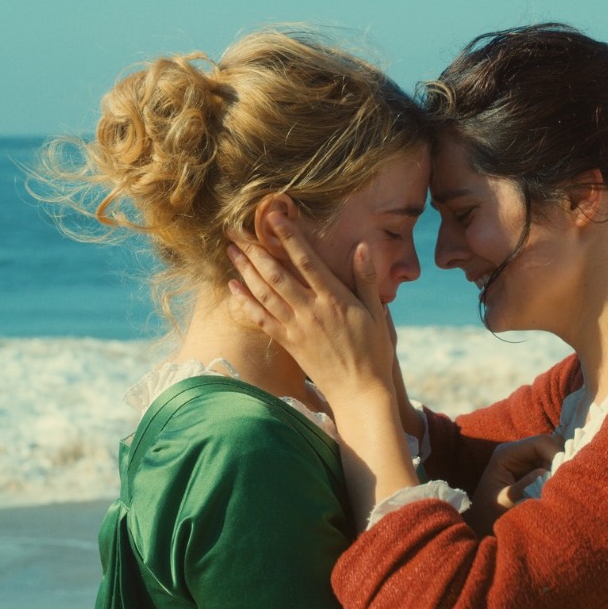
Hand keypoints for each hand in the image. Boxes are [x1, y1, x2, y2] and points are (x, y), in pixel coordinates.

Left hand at [227, 212, 395, 410]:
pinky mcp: (288, 343)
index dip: (289, 237)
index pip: (307, 261)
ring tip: (231, 250)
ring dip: (245, 270)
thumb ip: (367, 279)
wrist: (359, 391)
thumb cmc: (373, 351)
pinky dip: (244, 302)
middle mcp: (311, 310)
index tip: (274, 217)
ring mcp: (297, 327)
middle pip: (277, 274)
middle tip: (236, 229)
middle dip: (255, 249)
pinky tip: (232, 287)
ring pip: (264, 294)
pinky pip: (261, 319)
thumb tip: (361, 248)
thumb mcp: (377, 312)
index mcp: (334, 299)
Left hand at [467, 434, 562, 534]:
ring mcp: (525, 460)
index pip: (539, 442)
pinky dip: (557, 474)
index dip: (556, 452)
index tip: (565, 472)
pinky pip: (551, 465)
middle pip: (549, 445)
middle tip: (565, 479)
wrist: (481, 522)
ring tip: (561, 485)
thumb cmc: (489, 512)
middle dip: (560, 459)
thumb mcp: (505, 501)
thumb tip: (543, 472)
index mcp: (506, 454)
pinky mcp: (531, 469)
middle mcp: (517, 451)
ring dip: (560, 467)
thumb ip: (523, 486)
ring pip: (553, 454)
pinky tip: (557, 487)